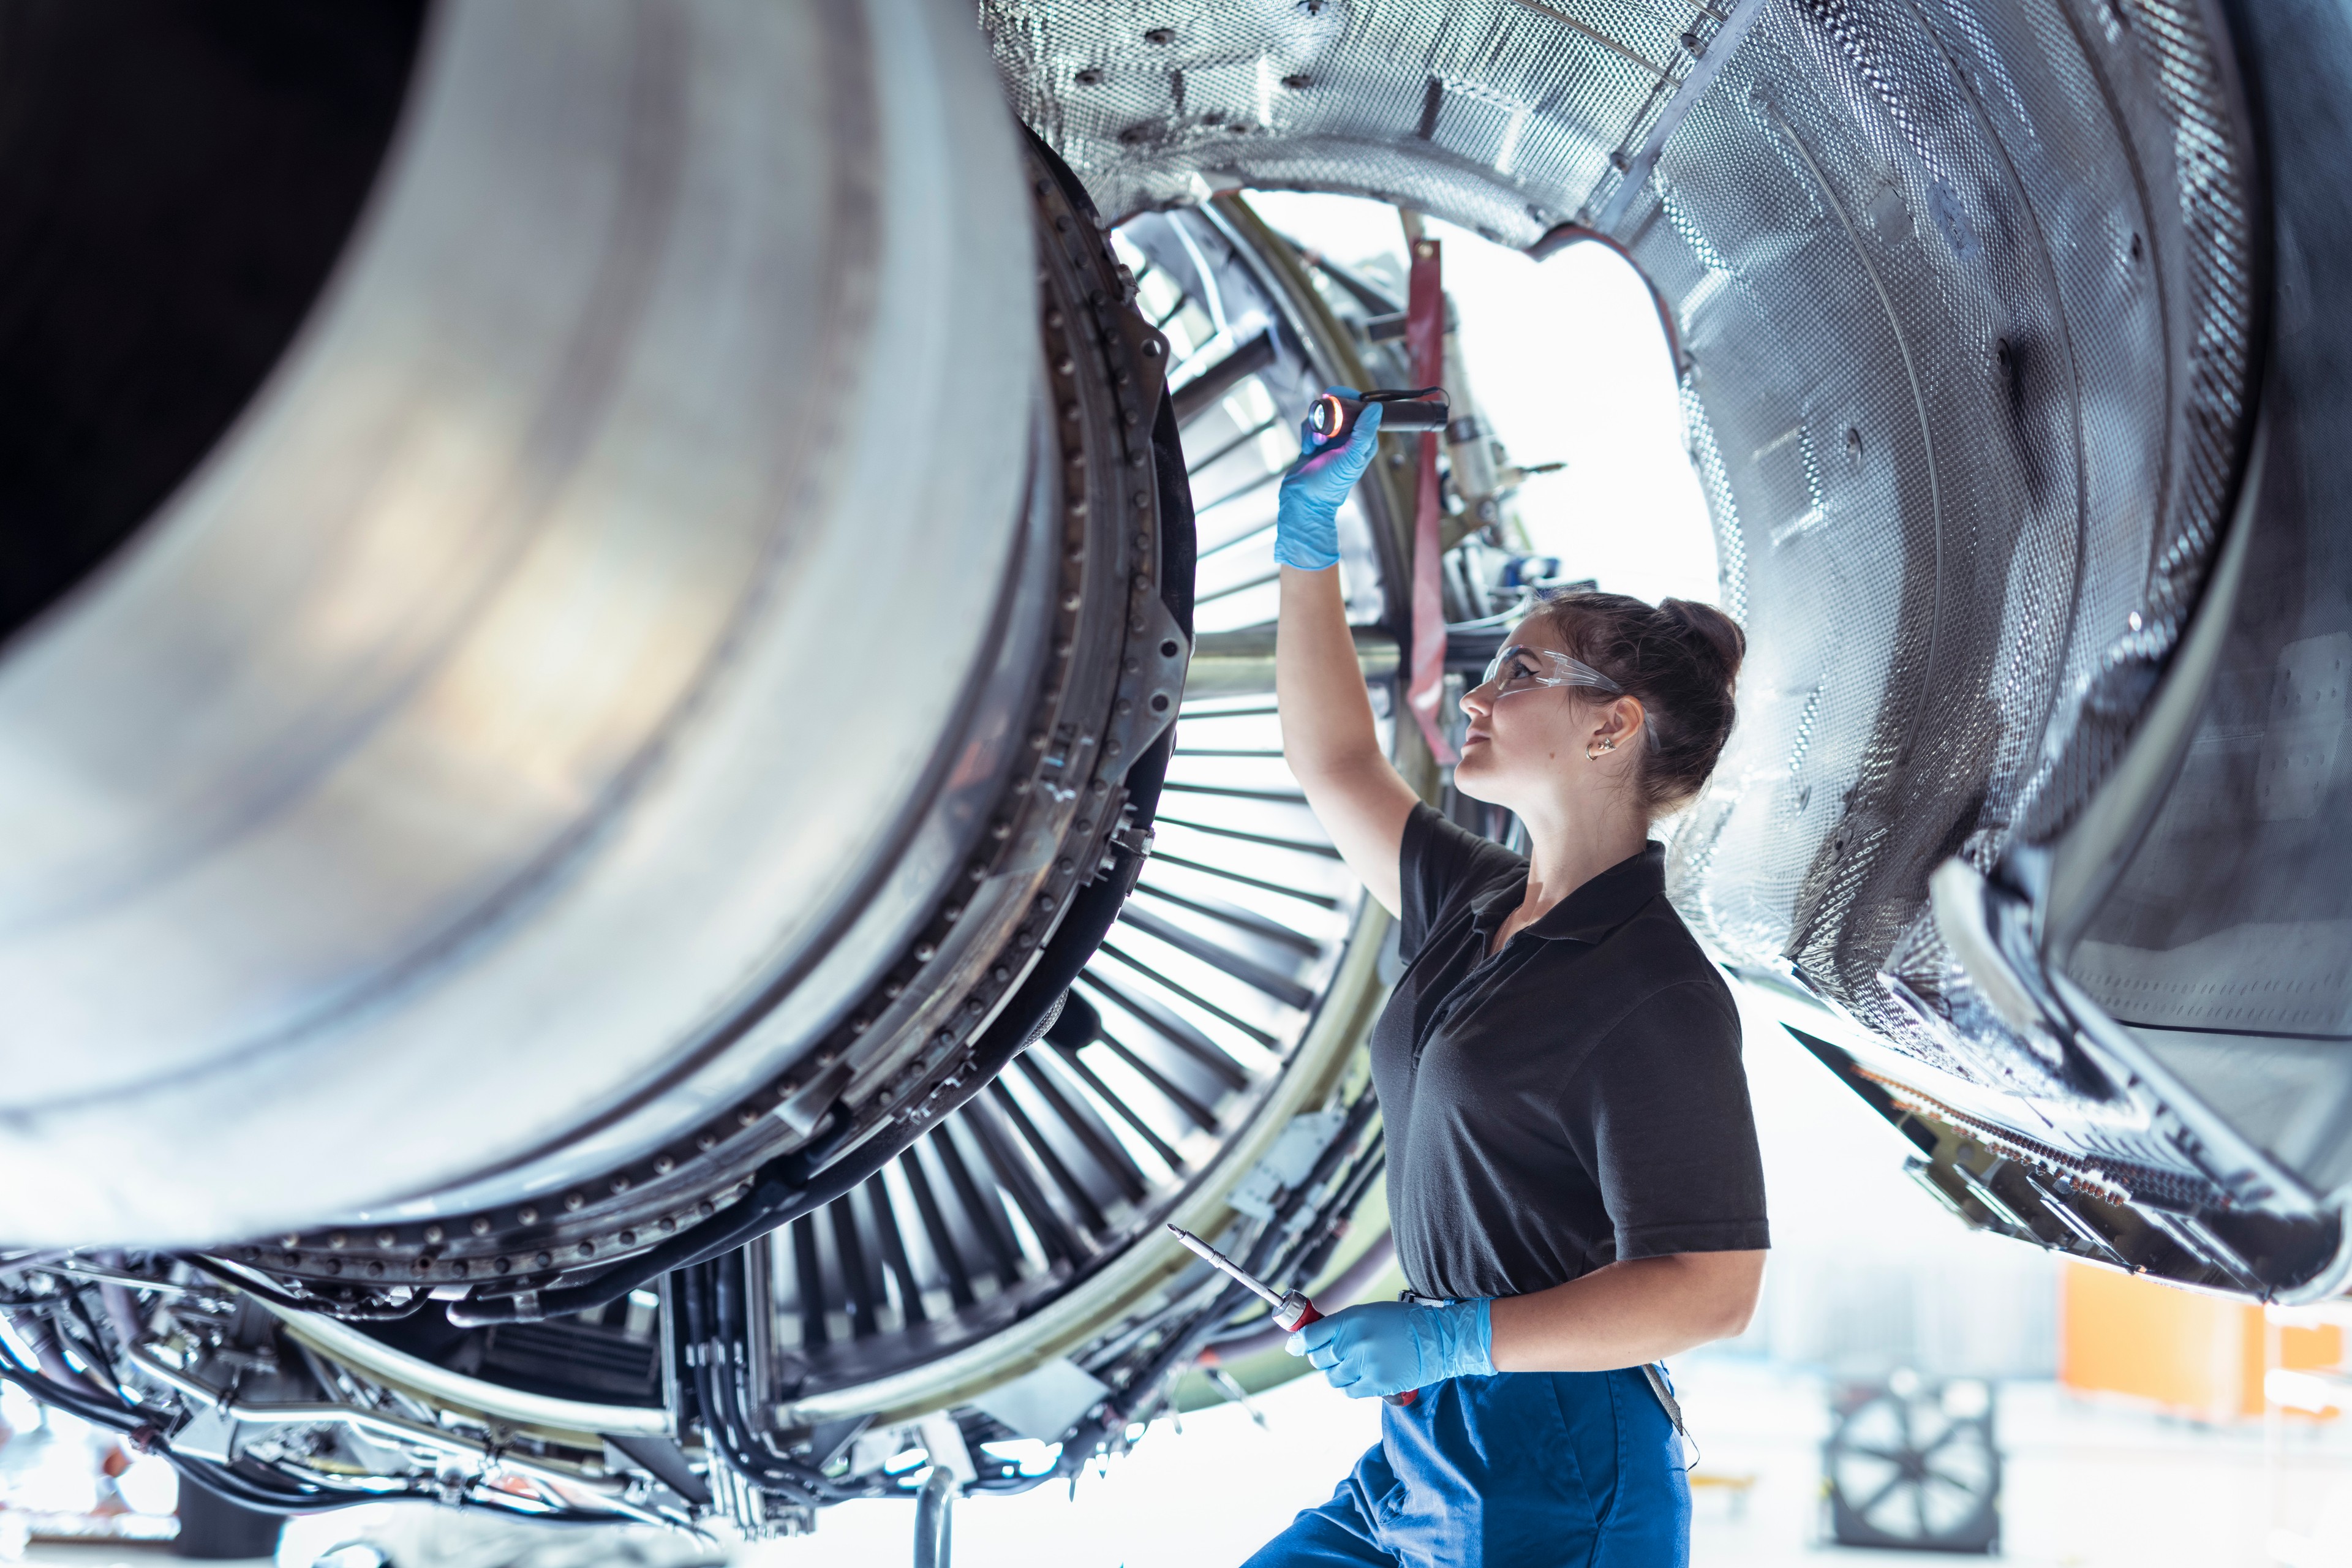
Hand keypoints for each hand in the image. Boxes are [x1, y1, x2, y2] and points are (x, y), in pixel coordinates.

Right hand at [1274, 390, 1382, 569]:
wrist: (1304, 499)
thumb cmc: (1331, 483)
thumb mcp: (1352, 457)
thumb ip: (1364, 432)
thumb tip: (1375, 407)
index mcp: (1363, 440)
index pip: (1362, 408)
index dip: (1349, 399)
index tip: (1335, 397)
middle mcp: (1348, 437)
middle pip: (1339, 408)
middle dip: (1327, 414)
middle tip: (1322, 429)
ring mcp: (1331, 440)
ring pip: (1322, 416)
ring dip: (1315, 427)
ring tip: (1315, 445)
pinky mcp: (1315, 442)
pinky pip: (1310, 425)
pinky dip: (1306, 435)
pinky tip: (1308, 450)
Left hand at [1285, 1297, 1491, 1398]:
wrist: (1441, 1338)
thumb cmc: (1403, 1322)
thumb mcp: (1369, 1312)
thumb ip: (1340, 1325)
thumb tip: (1306, 1340)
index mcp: (1350, 1319)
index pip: (1309, 1336)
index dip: (1298, 1342)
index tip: (1294, 1346)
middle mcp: (1354, 1341)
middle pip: (1318, 1360)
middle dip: (1323, 1358)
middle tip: (1338, 1353)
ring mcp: (1365, 1364)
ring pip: (1332, 1378)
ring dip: (1339, 1373)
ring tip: (1357, 1364)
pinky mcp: (1377, 1385)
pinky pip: (1349, 1391)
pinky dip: (1352, 1385)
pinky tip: (1365, 1375)